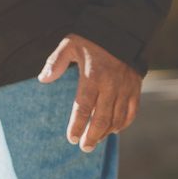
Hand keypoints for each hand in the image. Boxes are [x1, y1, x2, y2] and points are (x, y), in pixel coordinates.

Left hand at [38, 33, 140, 151]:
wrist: (122, 30)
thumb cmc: (91, 39)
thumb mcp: (69, 45)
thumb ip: (55, 62)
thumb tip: (42, 79)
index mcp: (92, 77)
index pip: (83, 108)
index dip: (77, 125)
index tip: (71, 138)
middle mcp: (111, 86)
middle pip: (102, 118)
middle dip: (92, 136)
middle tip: (84, 148)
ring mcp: (125, 88)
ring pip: (118, 118)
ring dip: (106, 133)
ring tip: (95, 141)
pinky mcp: (135, 88)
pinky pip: (132, 112)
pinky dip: (123, 124)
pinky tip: (114, 130)